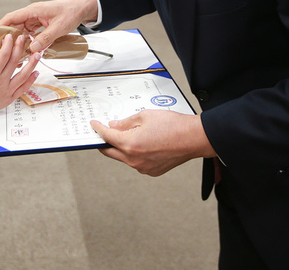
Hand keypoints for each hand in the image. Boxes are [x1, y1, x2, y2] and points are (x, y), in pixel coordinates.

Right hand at [0, 0, 98, 53]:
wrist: (81, 8)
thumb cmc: (71, 12)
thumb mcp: (59, 27)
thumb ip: (45, 38)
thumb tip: (32, 48)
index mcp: (33, 10)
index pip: (11, 17)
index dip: (1, 26)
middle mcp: (32, 14)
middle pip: (15, 26)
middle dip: (9, 38)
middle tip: (4, 51)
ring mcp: (36, 19)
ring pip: (22, 31)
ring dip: (19, 41)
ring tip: (15, 53)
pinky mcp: (40, 24)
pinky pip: (30, 33)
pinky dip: (28, 41)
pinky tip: (27, 50)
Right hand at [0, 34, 38, 120]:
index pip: (3, 55)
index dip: (8, 44)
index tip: (10, 36)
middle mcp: (1, 82)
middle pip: (14, 62)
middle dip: (19, 48)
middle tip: (23, 39)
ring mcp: (7, 91)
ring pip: (23, 75)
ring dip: (31, 64)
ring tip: (37, 54)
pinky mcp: (10, 98)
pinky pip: (23, 88)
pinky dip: (30, 80)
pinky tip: (35, 72)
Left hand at [90, 111, 213, 175]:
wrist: (193, 138)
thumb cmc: (174, 126)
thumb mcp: (145, 116)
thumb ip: (126, 123)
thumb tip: (114, 126)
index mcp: (130, 144)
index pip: (107, 137)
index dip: (98, 129)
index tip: (94, 125)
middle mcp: (134, 160)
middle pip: (110, 152)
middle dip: (105, 142)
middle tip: (103, 133)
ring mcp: (143, 167)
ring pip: (123, 158)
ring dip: (121, 148)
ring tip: (128, 135)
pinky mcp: (152, 171)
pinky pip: (136, 162)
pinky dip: (134, 154)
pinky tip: (142, 143)